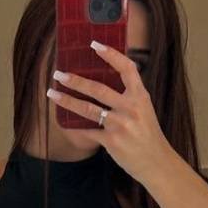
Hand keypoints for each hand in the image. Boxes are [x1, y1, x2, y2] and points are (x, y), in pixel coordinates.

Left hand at [46, 41, 178, 186]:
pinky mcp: (111, 141)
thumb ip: (128, 96)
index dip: (111, 55)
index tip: (94, 45)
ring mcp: (120, 125)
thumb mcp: (144, 110)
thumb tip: (103, 83)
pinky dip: (74, 127)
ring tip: (52, 93)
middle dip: (75, 80)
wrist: (155, 162)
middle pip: (98, 89)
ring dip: (67, 100)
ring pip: (87, 109)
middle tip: (59, 74)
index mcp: (140, 96)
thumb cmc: (147, 135)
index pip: (127, 69)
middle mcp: (130, 108)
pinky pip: (87, 131)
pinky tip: (63, 123)